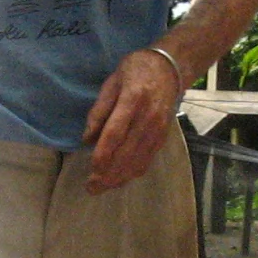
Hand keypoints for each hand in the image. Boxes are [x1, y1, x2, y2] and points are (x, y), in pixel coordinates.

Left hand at [82, 47, 182, 192]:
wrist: (170, 69)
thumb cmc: (136, 71)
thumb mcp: (112, 82)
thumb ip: (99, 110)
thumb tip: (87, 139)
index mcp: (133, 100)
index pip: (115, 133)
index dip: (103, 154)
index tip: (91, 169)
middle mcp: (148, 118)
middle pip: (127, 153)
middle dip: (108, 174)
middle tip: (91, 188)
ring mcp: (158, 129)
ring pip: (138, 160)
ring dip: (120, 178)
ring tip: (102, 187)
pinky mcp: (163, 137)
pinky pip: (148, 159)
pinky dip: (133, 172)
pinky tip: (120, 179)